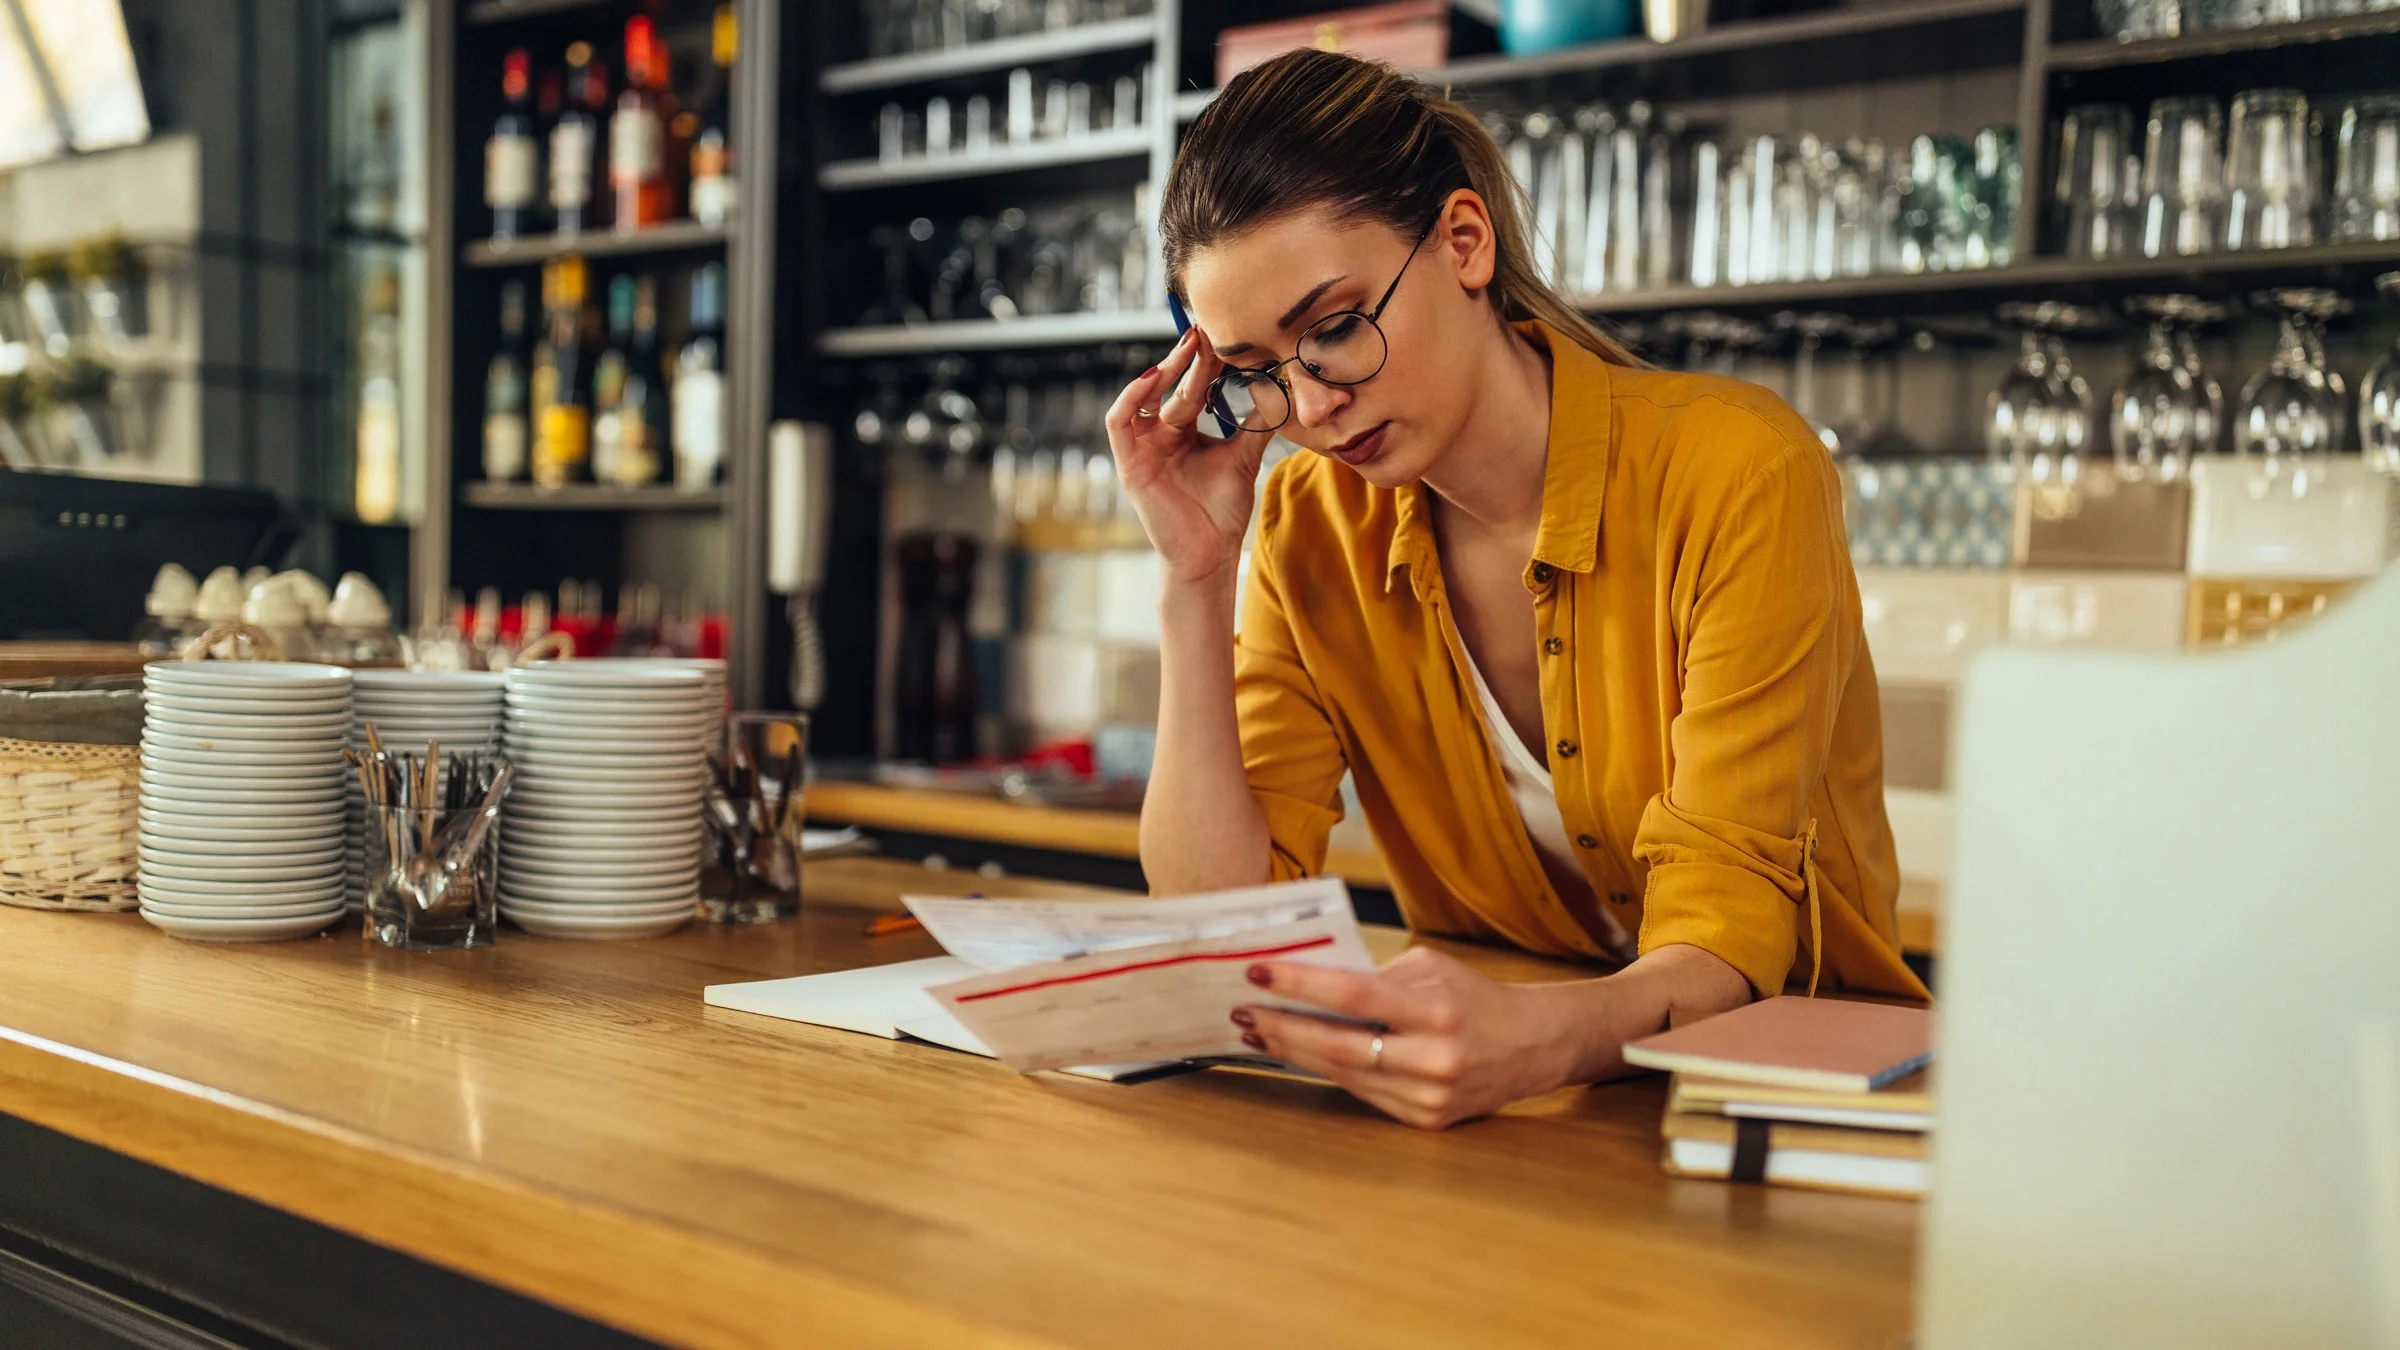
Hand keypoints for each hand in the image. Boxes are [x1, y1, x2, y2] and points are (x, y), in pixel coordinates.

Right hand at [1106, 327, 1275, 587]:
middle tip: (1209, 331)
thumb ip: (1257, 423)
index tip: (1226, 336)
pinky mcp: (1129, 464)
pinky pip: (1119, 422)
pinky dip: (1131, 397)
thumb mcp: (1244, 456)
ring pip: (1145, 397)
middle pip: (1173, 387)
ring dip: (1164, 371)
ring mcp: (1142, 448)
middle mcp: (1161, 435)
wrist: (1209, 554)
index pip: (1193, 386)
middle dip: (1191, 359)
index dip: (1207, 362)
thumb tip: (1282, 388)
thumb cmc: (1222, 511)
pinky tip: (1153, 378)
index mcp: (1185, 431)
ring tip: (1187, 349)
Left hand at [1232, 946, 1580, 1130]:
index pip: (1357, 996)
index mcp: (1438, 1010)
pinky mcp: (1425, 1121)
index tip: (1258, 971)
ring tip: (1258, 1032)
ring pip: (1344, 1075)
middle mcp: (1435, 1059)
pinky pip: (1363, 1094)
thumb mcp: (1433, 968)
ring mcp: (1430, 1097)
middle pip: (1341, 1046)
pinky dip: (1326, 1073)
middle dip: (1283, 1028)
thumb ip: (1376, 975)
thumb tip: (1310, 982)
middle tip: (1241, 1011)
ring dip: (1295, 1053)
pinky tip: (1298, 1054)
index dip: (1302, 985)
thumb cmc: (1476, 998)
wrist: (1534, 1046)